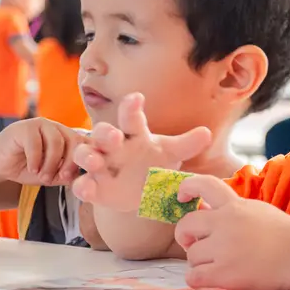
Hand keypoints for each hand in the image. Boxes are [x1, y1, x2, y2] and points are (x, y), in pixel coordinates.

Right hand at [0, 118, 85, 185]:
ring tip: (43, 176)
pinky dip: (36, 160)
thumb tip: (81, 179)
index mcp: (68, 137)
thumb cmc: (27, 168)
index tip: (81, 176)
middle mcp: (58, 128)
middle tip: (61, 177)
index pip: (86, 143)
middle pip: (74, 140)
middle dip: (70, 162)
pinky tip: (33, 169)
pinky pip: (36, 143)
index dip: (87, 158)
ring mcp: (41, 125)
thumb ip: (66, 175)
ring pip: (56, 142)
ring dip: (51, 163)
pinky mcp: (25, 127)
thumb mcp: (51, 175)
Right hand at [71, 93, 211, 211]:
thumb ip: (187, 144)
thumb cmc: (154, 163)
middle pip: (103, 132)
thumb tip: (206, 133)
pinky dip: (83, 186)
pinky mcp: (94, 186)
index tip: (137, 98)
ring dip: (88, 156)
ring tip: (95, 161)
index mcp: (134, 135)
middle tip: (114, 136)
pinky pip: (83, 184)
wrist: (143, 192)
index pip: (131, 117)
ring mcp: (100, 165)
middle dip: (105, 133)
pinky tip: (87, 189)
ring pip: (86, 154)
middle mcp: (114, 146)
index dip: (132, 107)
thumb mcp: (171, 154)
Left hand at [175, 175, 289, 289]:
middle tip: (195, 245)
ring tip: (217, 267)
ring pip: (191, 256)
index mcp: (236, 206)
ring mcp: (224, 248)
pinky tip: (211, 280)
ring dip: (199, 263)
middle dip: (186, 236)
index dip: (187, 188)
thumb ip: (233, 211)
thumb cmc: (286, 237)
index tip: (182, 196)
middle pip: (186, 225)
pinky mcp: (224, 273)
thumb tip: (206, 210)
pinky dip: (198, 280)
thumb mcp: (258, 211)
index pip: (204, 185)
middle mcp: (226, 223)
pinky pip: (193, 277)